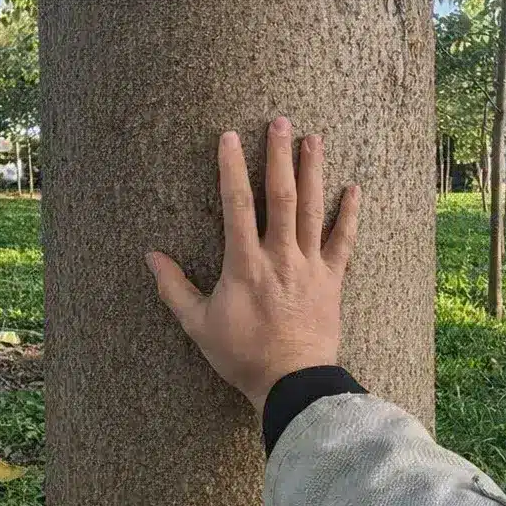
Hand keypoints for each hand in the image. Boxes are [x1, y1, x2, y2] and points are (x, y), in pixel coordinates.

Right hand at [145, 115, 360, 417]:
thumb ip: (174, 288)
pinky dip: (349, 215)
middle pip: (281, 196)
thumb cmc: (242, 355)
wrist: (292, 382)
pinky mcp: (332, 280)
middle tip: (281, 122)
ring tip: (314, 139)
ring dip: (313, 172)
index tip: (229, 138)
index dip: (231, 168)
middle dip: (279, 156)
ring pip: (313, 210)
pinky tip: (354, 188)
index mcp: (245, 263)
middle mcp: (280, 256)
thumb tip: (150, 257)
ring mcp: (309, 266)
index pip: (236, 204)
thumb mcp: (198, 324)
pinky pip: (343, 241)